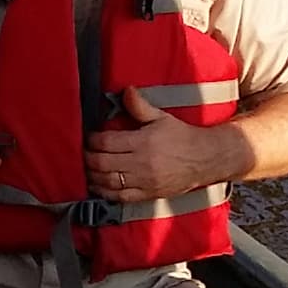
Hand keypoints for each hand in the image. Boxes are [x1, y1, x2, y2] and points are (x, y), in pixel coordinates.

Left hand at [87, 88, 235, 202]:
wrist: (205, 159)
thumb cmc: (183, 137)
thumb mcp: (161, 118)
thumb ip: (140, 106)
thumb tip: (126, 90)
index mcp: (143, 142)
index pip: (107, 142)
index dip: (92, 140)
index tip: (89, 137)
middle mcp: (141, 163)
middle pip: (103, 162)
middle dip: (88, 158)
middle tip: (83, 153)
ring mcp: (144, 181)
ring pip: (108, 181)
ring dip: (93, 176)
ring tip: (86, 169)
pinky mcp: (148, 194)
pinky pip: (121, 197)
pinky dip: (105, 193)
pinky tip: (97, 187)